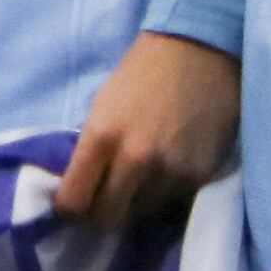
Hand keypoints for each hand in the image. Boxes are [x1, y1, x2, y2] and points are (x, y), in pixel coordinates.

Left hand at [53, 31, 238, 221]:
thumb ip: (92, 148)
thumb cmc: (140, 75)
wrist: (197, 54)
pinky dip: (164, 194)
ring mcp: (171, 170)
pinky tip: (164, 172)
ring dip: (136, 202)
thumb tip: (78, 186)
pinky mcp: (200, 175)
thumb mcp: (101, 107)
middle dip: (100, 214)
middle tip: (101, 201)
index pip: (75, 200)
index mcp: (101, 136)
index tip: (70, 206)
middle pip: (108, 216)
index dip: (69, 208)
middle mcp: (136, 159)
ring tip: (138, 179)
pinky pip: (173, 202)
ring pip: (143, 212)